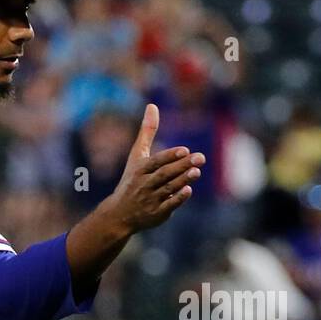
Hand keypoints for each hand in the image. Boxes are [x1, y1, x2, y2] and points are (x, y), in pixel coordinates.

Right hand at [101, 103, 204, 232]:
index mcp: (140, 170)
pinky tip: (189, 189)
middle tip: (200, 157)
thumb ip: (147, 132)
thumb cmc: (132, 179)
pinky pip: (168, 206)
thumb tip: (152, 105)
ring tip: (197, 171)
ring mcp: (150, 200)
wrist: (120, 213)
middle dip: (182, 166)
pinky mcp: (157, 214)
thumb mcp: (137, 156)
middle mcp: (144, 184)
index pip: (156, 162)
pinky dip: (178, 198)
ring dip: (182, 180)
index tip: (185, 150)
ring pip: (168, 189)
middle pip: (164, 174)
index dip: (169, 156)